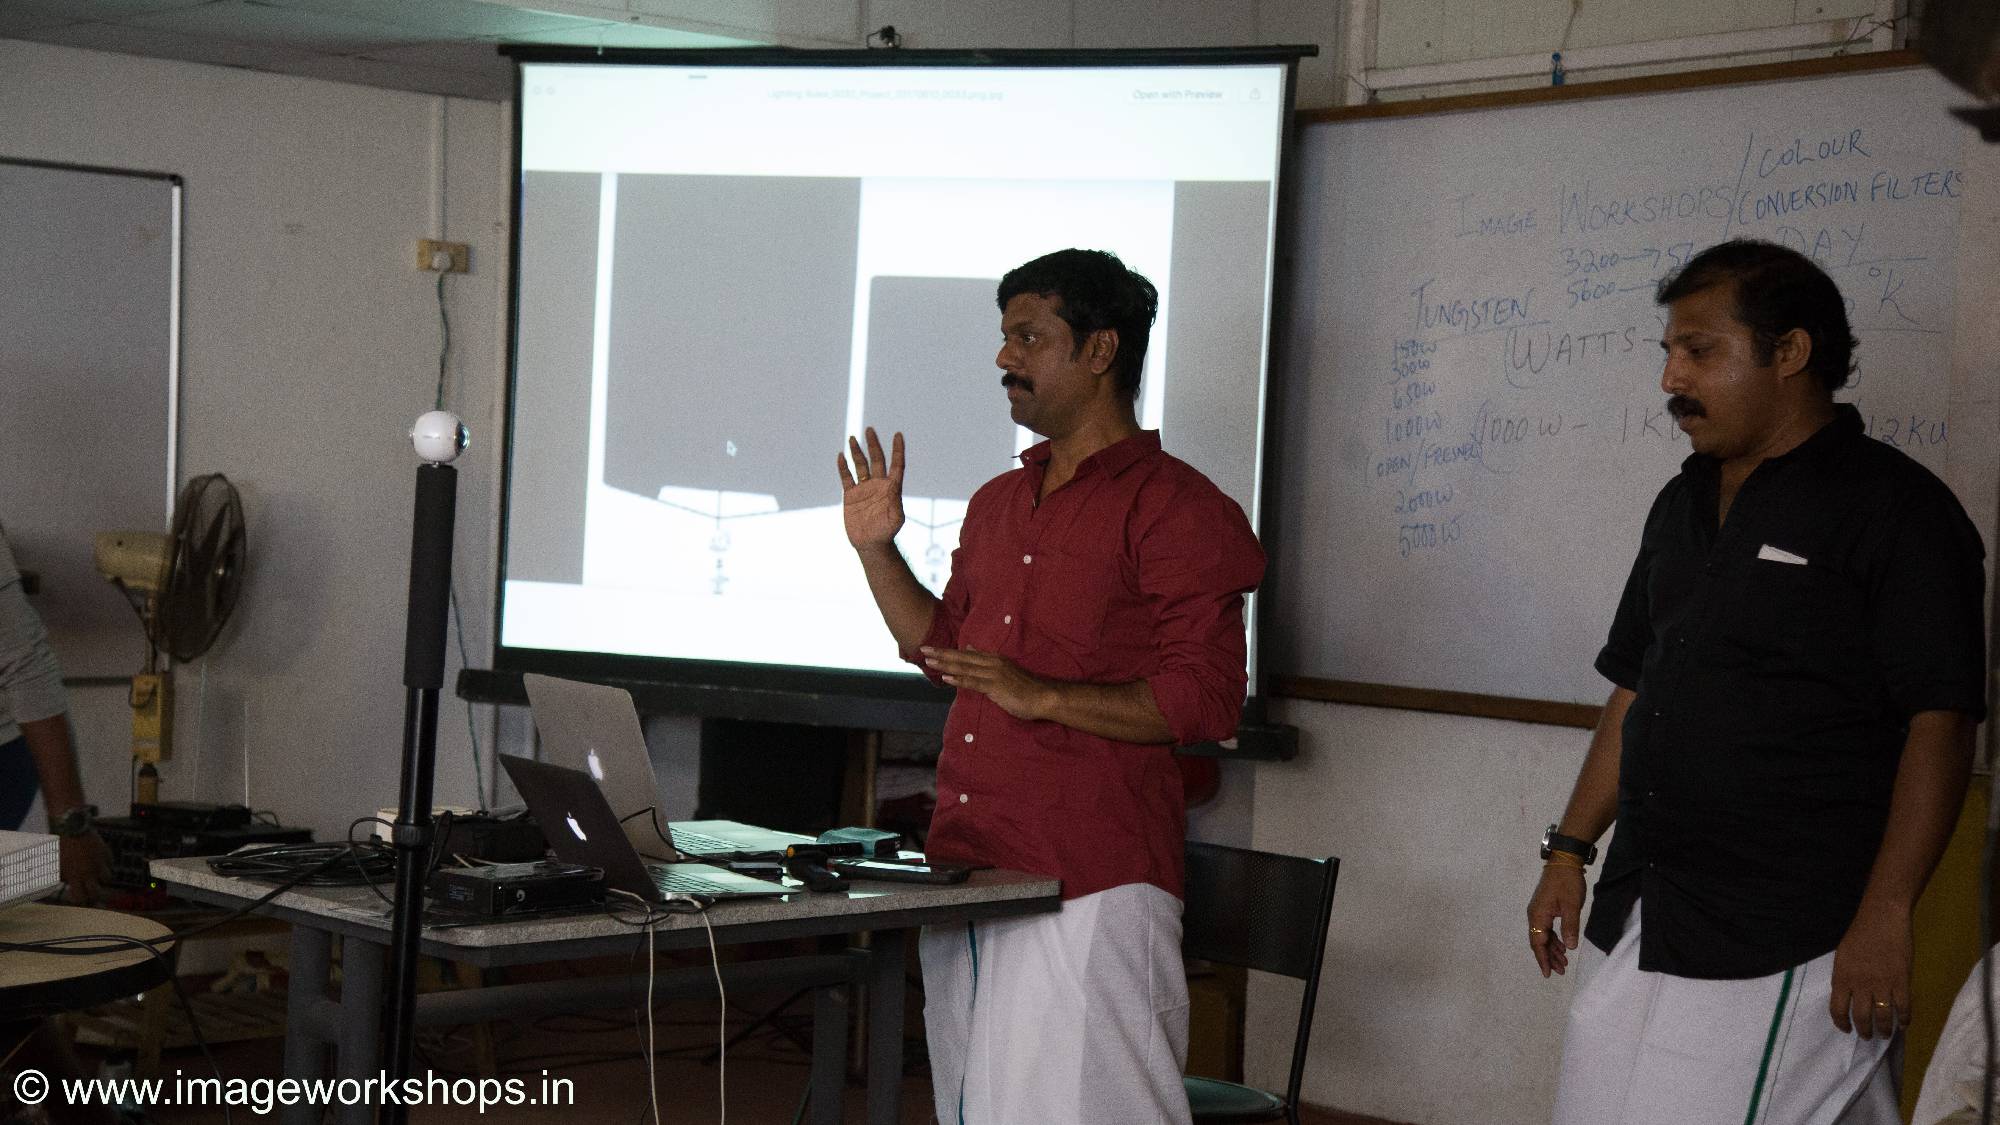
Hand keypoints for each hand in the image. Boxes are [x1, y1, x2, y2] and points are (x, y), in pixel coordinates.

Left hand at [59, 829, 111, 903]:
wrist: (71, 826)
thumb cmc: (59, 845)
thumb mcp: (55, 863)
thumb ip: (62, 876)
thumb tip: (68, 882)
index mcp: (74, 876)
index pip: (80, 898)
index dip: (79, 900)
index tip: (77, 897)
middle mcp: (89, 872)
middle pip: (97, 893)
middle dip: (94, 895)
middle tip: (91, 892)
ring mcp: (100, 862)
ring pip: (107, 878)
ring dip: (102, 878)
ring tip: (96, 874)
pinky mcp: (106, 852)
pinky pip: (110, 862)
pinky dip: (105, 863)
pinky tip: (98, 860)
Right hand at [837, 428, 905, 549]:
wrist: (870, 543)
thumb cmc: (886, 532)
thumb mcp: (895, 519)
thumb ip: (895, 503)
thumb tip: (893, 490)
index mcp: (891, 488)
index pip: (896, 464)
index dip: (898, 450)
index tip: (898, 435)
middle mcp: (878, 485)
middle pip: (876, 460)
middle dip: (874, 444)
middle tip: (870, 429)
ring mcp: (864, 489)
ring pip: (860, 465)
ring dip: (857, 452)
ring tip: (853, 438)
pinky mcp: (851, 495)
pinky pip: (846, 478)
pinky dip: (843, 467)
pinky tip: (841, 456)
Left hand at [922, 646, 1051, 720]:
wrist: (1043, 696)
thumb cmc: (1024, 687)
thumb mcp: (1004, 669)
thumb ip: (985, 661)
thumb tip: (969, 649)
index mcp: (993, 659)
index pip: (966, 654)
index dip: (947, 651)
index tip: (931, 649)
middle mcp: (992, 663)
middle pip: (962, 657)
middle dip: (942, 654)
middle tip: (923, 650)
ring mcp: (993, 674)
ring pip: (965, 668)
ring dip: (946, 664)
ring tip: (929, 661)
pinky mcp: (996, 686)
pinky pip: (974, 682)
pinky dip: (959, 679)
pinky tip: (946, 678)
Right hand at [1526, 864, 1585, 977]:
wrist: (1564, 862)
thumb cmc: (1567, 883)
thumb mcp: (1571, 905)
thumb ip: (1570, 927)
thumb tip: (1569, 948)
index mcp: (1538, 915)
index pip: (1538, 942)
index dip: (1543, 959)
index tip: (1548, 973)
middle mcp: (1535, 915)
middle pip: (1539, 941)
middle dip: (1549, 957)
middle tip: (1561, 971)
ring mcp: (1539, 911)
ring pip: (1543, 936)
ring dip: (1552, 949)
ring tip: (1564, 962)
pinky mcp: (1545, 908)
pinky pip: (1547, 929)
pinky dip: (1554, 939)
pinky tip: (1563, 946)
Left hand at [1829, 900, 1912, 1037]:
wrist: (1882, 919)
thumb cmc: (1860, 935)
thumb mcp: (1842, 957)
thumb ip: (1844, 978)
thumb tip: (1847, 997)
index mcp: (1841, 977)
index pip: (1837, 1009)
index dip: (1841, 1023)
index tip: (1846, 1030)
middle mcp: (1860, 985)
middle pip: (1861, 1017)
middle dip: (1864, 1031)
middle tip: (1868, 1037)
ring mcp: (1882, 984)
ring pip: (1882, 1017)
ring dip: (1884, 1030)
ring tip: (1885, 1035)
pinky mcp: (1901, 981)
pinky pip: (1903, 1007)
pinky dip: (1904, 1019)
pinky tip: (1903, 1024)